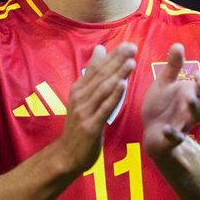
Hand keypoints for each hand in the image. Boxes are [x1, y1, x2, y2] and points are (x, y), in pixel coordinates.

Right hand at [57, 43, 136, 172]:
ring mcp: (85, 111)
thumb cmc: (79, 124)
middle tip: (132, 47)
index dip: (113, 55)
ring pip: (104, 89)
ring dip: (118, 74)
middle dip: (117, 60)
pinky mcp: (90, 125)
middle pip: (101, 75)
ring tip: (131, 62)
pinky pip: (104, 108)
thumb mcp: (83, 97)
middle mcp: (80, 97)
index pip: (97, 68)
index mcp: (79, 89)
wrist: (67, 154)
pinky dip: (114, 96)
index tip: (127, 44)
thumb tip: (100, 49)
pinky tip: (123, 85)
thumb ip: (92, 75)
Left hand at [141, 43, 199, 158]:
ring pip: (196, 118)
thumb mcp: (165, 83)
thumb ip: (173, 66)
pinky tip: (166, 128)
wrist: (150, 131)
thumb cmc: (162, 105)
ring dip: (193, 108)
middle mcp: (192, 109)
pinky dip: (173, 134)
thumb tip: (178, 44)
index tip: (197, 74)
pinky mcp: (171, 138)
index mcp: (193, 95)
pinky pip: (176, 138)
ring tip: (188, 98)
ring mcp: (183, 124)